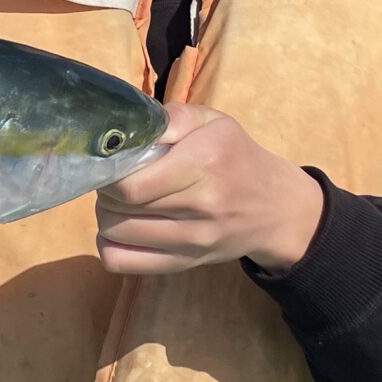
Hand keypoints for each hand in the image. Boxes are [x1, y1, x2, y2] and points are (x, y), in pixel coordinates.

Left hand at [95, 103, 325, 275]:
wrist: (275, 208)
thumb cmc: (236, 157)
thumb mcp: (214, 122)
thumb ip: (174, 117)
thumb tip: (130, 129)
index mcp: (206, 161)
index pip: (132, 183)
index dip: (109, 174)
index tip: (113, 163)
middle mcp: (202, 205)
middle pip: (120, 209)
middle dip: (105, 192)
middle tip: (115, 180)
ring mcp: (194, 241)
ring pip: (117, 235)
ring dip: (106, 216)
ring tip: (119, 202)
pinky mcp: (185, 264)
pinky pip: (124, 264)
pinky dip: (109, 247)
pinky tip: (120, 232)